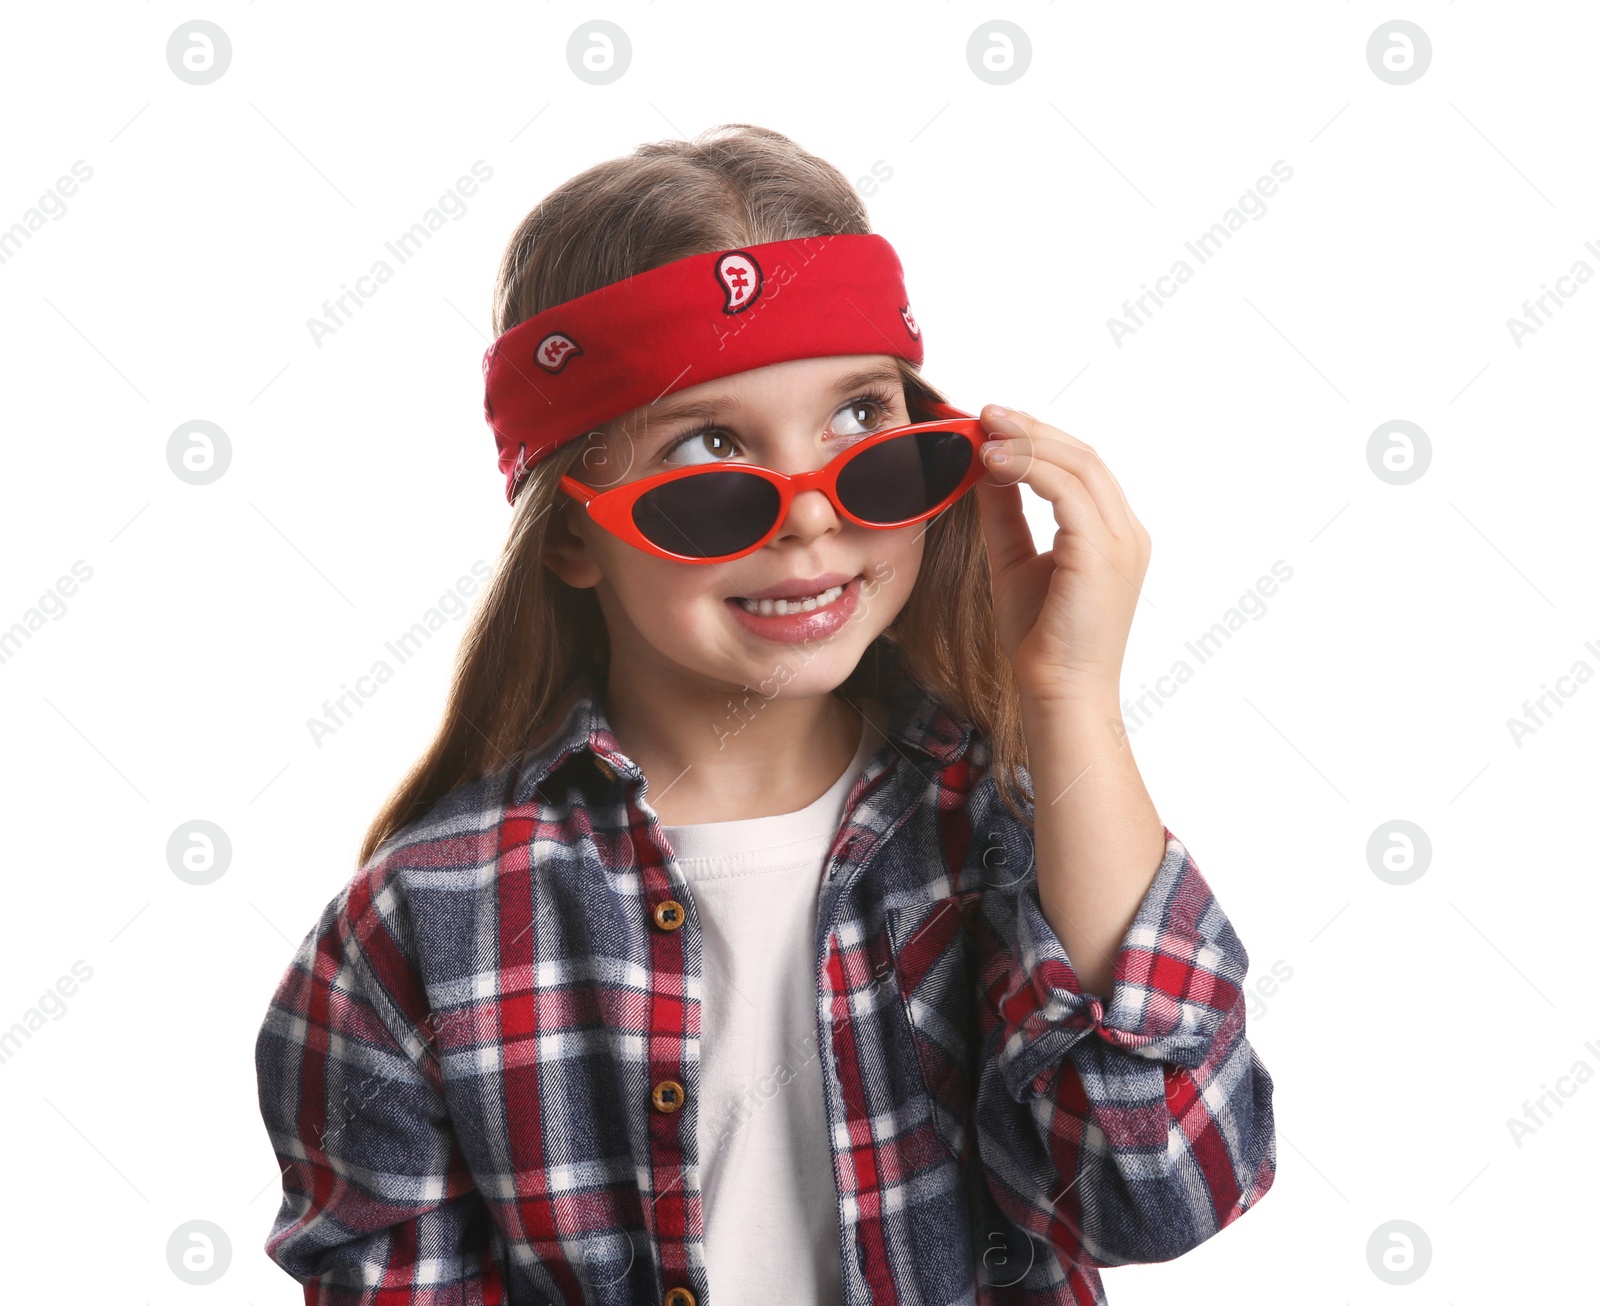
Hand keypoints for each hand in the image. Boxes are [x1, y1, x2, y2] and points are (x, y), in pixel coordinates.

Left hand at [972, 404, 1150, 706]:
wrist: (1058, 694)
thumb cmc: (1041, 640)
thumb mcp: (1015, 562)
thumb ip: (1005, 515)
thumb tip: (984, 469)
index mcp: (1114, 535)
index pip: (1081, 467)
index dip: (1038, 438)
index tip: (993, 422)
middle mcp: (1127, 533)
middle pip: (1084, 456)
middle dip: (1031, 428)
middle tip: (986, 412)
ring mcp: (1122, 542)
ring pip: (1078, 465)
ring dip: (1027, 440)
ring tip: (985, 429)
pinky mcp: (1102, 554)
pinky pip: (1068, 492)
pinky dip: (1029, 469)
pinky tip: (994, 463)